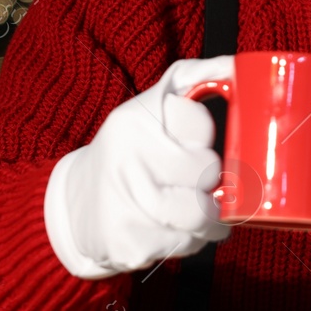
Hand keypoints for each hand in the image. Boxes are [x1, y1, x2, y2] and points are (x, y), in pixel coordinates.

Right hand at [43, 56, 234, 278]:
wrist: (74, 206)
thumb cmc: (129, 152)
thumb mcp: (150, 107)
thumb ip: (194, 78)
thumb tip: (236, 65)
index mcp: (134, 121)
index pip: (199, 122)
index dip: (205, 135)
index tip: (193, 142)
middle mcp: (128, 160)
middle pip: (208, 169)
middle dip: (214, 178)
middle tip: (203, 181)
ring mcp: (129, 205)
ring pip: (203, 213)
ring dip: (212, 216)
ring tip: (199, 208)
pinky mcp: (131, 244)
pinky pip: (188, 244)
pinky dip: (192, 240)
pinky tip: (175, 229)